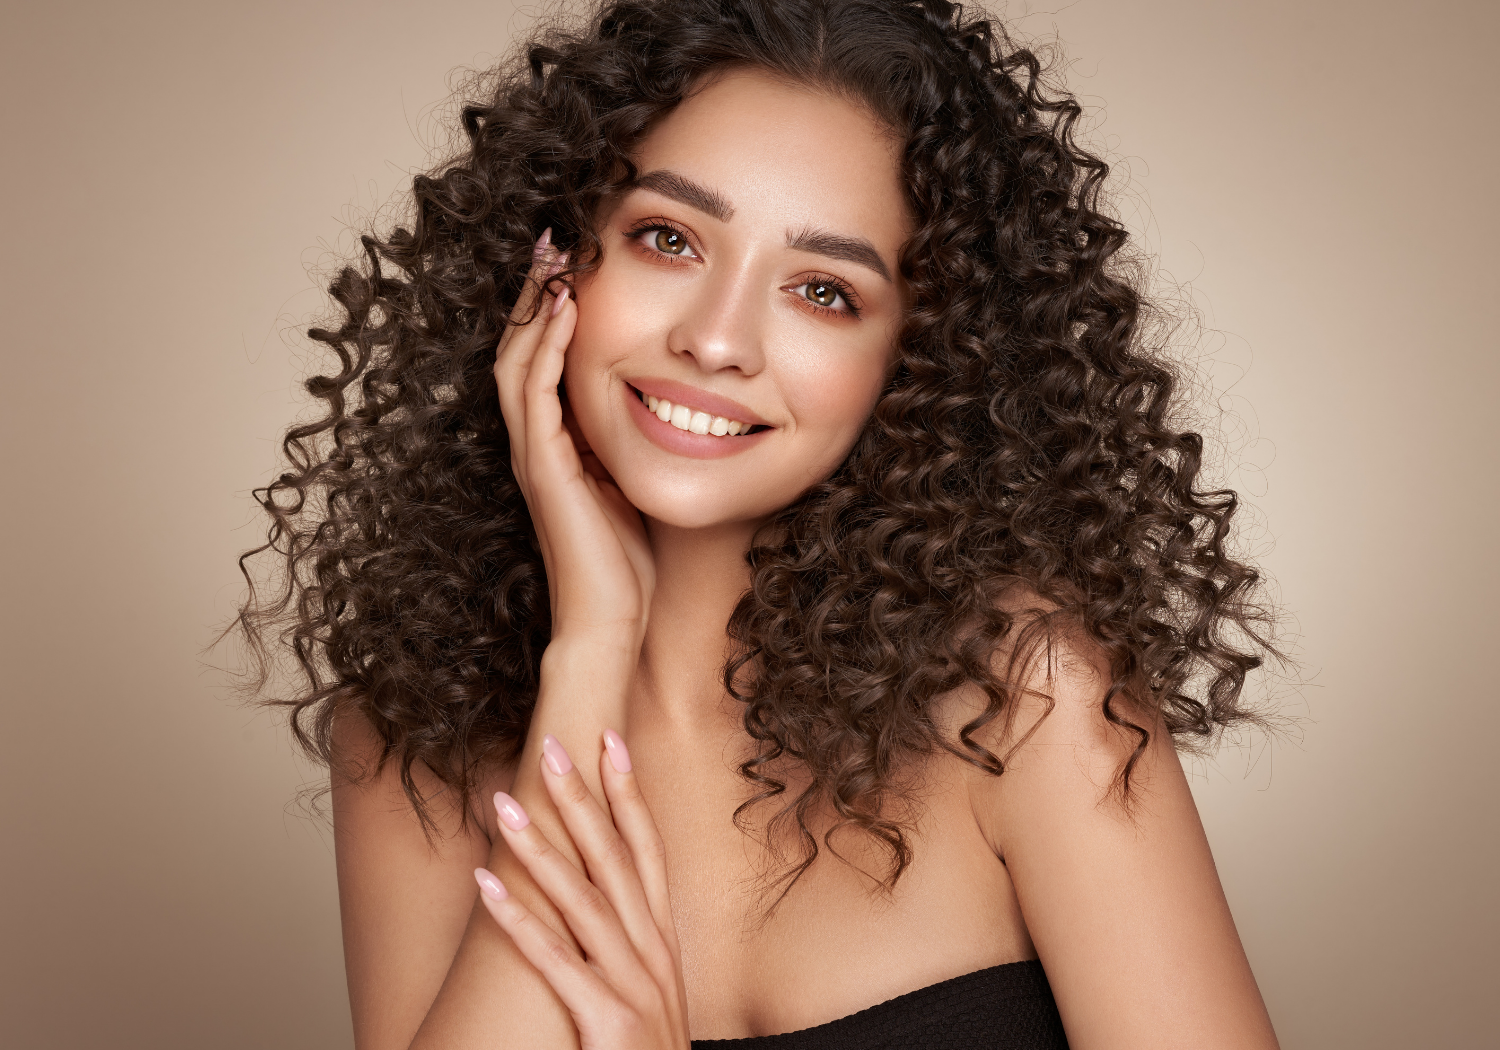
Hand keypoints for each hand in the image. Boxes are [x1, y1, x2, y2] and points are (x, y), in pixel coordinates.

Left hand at [474, 731, 689, 1049]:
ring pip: (584, 900)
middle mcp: (655, 955)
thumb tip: (595, 902)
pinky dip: (519, 918)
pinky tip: (487, 884)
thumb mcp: (647, 994)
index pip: (649, 852)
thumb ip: (626, 949)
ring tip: (505, 804)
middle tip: (551, 747)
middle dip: (584, 800)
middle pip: (617, 861)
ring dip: (542, 847)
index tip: (610, 741)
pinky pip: (556, 960)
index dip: (629, 795)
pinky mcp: (607, 1022)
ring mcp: (635, 987)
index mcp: (664, 944)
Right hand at [494, 229, 654, 646]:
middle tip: (552, 242)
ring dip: (532, 308)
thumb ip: (637, 444)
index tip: (572, 263)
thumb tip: (676, 406)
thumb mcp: (636, 484)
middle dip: (531, 294)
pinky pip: (534, 395)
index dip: (549, 312)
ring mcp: (533, 456)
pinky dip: (544, 348)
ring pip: (514, 362)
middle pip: (515, 349)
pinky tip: (564, 312)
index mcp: (555, 445)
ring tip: (552, 260)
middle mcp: (534, 444)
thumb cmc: (630, 562)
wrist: (614, 621)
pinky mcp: (543, 470)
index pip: (539, 361)